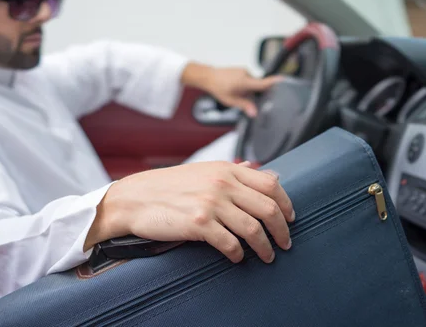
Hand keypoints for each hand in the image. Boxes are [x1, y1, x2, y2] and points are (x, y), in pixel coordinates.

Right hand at [87, 161, 294, 263]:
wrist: (135, 198)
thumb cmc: (167, 186)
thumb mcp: (203, 170)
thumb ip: (234, 173)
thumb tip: (263, 174)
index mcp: (226, 169)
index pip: (270, 184)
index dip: (286, 204)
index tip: (290, 218)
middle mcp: (222, 183)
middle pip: (268, 208)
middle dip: (282, 229)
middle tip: (285, 242)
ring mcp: (210, 203)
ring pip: (253, 229)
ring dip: (265, 247)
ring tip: (267, 256)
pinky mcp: (199, 223)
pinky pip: (230, 244)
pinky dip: (238, 254)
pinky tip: (237, 257)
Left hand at [181, 63, 281, 116]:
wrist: (208, 76)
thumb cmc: (217, 87)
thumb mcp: (231, 100)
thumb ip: (245, 106)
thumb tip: (254, 112)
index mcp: (245, 82)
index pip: (264, 83)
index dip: (275, 82)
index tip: (285, 80)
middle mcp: (246, 74)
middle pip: (258, 86)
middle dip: (254, 93)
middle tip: (243, 97)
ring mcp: (244, 70)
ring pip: (252, 83)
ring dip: (248, 89)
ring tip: (235, 91)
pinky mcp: (242, 70)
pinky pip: (248, 79)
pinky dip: (245, 85)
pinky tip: (234, 87)